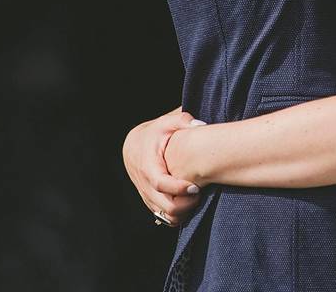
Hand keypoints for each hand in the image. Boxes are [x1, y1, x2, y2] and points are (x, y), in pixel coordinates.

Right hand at [122, 107, 204, 226]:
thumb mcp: (166, 123)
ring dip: (181, 212)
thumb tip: (199, 124)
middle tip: (200, 194)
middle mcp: (144, 183)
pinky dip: (176, 215)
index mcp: (148, 165)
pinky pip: (162, 215)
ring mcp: (145, 193)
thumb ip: (182, 121)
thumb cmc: (155, 132)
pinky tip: (189, 205)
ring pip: (163, 214)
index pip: (160, 183)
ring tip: (196, 200)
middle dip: (183, 204)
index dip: (178, 189)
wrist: (135, 144)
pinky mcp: (149, 199)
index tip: (196, 187)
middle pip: (162, 204)